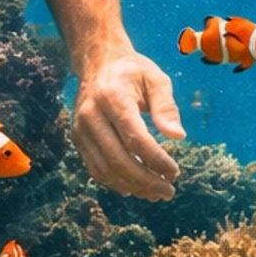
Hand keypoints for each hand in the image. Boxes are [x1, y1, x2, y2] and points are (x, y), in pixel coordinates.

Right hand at [71, 49, 183, 197]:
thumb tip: (178, 136)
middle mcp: (91, 115)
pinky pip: (95, 168)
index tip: (175, 171)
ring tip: (155, 193)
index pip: (134, 138)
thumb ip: (166, 107)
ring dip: (132, 186)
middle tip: (168, 191)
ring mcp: (80, 129)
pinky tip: (136, 188)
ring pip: (104, 169)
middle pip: (118, 159)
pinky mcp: (77, 139)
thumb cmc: (133, 71)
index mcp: (112, 97)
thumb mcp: (156, 80)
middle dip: (145, 180)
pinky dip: (116, 182)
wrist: (98, 63)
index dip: (156, 160)